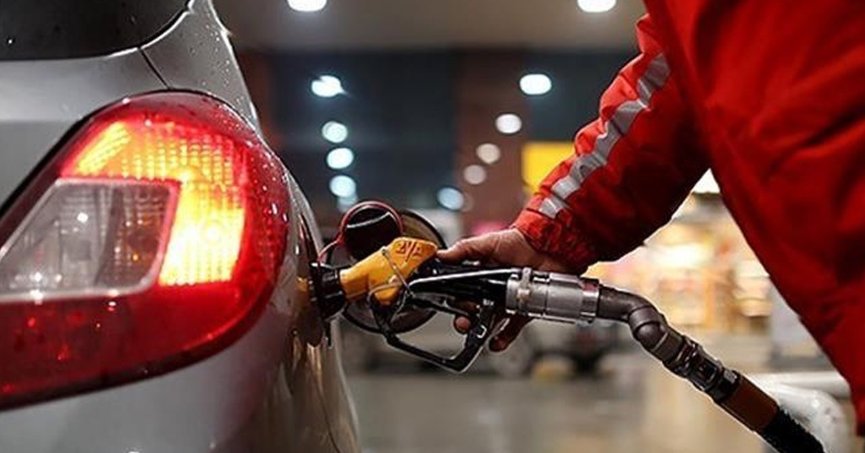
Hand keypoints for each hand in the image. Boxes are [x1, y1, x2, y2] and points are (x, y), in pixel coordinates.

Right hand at [437, 229, 569, 351]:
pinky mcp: (523, 309)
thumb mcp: (487, 242)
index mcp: (482, 273)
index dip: (457, 300)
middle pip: (473, 309)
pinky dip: (502, 339)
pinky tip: (495, 343)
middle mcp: (493, 289)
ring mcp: (508, 300)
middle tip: (465, 320)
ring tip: (477, 332)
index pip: (463, 291)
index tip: (455, 305)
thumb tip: (440, 256)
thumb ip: (464, 250)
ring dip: (480, 330)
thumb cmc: (521, 240)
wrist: (550, 246)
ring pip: (489, 320)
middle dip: (465, 318)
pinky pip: (511, 328)